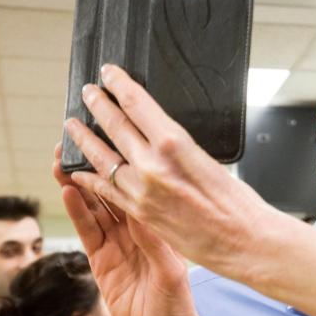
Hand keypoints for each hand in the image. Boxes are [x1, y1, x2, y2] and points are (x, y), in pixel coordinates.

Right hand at [53, 143, 202, 315]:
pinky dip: (78, 213)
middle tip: (78, 146)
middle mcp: (137, 234)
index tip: (111, 145)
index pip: (137, 191)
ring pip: (96, 209)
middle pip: (112, 194)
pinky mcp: (102, 263)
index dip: (123, 169)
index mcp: (158, 230)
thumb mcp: (170, 272)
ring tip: (64, 162)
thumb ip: (154, 243)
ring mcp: (118, 247)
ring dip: (80, 185)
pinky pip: (88, 232)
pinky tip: (68, 192)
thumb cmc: (178, 307)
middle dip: (95, 170)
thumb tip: (142, 212)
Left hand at [62, 64, 280, 281]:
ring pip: (102, 158)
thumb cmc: (240, 204)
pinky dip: (90, 178)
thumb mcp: (213, 161)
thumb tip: (164, 140)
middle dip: (98, 106)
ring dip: (84, 140)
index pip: (138, 105)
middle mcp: (153, 166)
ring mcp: (142, 192)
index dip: (119, 85)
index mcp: (175, 145)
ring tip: (72, 127)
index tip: (109, 73)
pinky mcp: (141, 214)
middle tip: (88, 93)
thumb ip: (183, 151)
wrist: (244, 242)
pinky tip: (79, 170)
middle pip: (115, 127)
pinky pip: (106, 190)